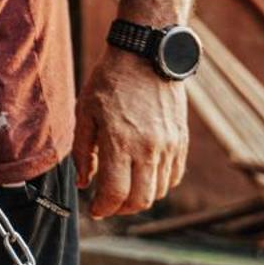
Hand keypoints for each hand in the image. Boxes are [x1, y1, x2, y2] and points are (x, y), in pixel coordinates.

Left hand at [72, 46, 188, 217]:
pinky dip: (159, 184)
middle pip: (141, 200)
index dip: (103, 208)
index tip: (94, 209)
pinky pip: (174, 176)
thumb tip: (84, 182)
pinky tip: (143, 176)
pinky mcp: (181, 140)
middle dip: (121, 209)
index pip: (115, 193)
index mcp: (120, 142)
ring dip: (140, 197)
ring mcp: (169, 145)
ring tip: (124, 189)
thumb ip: (82, 151)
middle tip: (108, 204)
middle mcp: (148, 148)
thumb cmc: (110, 80)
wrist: (147, 54)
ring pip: (159, 191)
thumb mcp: (85, 111)